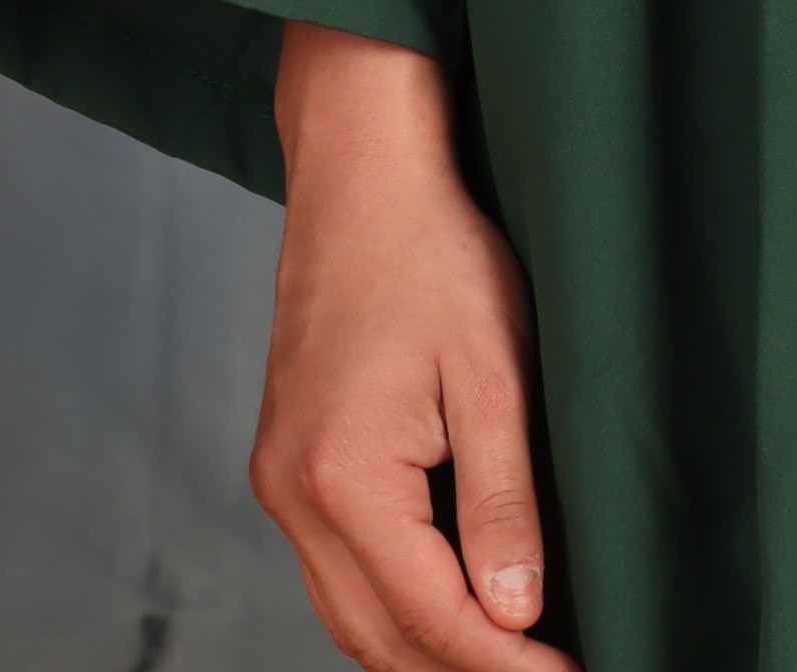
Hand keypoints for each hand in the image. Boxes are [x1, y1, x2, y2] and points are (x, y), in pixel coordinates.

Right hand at [252, 25, 573, 671]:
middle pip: (379, 639)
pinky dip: (391, 604)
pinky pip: (335, 573)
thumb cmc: (433, 254)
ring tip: (508, 654)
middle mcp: (293, 497)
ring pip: (349, 618)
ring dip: (423, 648)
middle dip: (464, 671)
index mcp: (343, 479)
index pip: (432, 619)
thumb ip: (503, 501)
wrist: (360, 175)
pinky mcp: (284, 465)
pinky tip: (448, 601)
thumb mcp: (492, 373)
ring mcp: (279, 484)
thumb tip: (517, 615)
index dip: (507, 665)